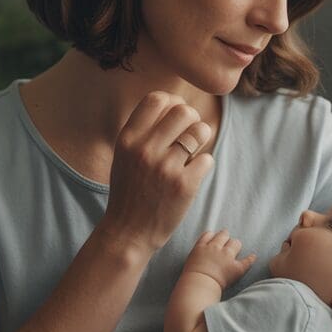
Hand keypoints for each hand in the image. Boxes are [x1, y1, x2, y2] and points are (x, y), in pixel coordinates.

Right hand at [97, 92, 214, 255]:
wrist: (128, 232)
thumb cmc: (129, 192)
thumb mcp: (124, 156)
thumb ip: (143, 131)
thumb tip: (174, 103)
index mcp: (128, 139)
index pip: (157, 99)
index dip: (173, 102)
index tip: (176, 115)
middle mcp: (145, 149)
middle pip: (183, 111)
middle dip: (192, 118)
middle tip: (190, 133)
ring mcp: (165, 167)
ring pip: (200, 131)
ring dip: (202, 137)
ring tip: (195, 149)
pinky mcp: (184, 185)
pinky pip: (207, 159)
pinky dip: (203, 164)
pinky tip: (193, 173)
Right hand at [182, 230, 256, 288]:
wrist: (198, 286)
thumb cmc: (190, 279)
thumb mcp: (189, 262)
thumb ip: (197, 255)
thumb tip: (202, 257)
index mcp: (201, 247)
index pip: (209, 235)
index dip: (213, 237)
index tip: (215, 240)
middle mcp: (214, 248)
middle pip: (223, 235)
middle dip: (225, 238)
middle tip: (226, 243)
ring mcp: (226, 256)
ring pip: (235, 243)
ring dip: (235, 246)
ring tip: (236, 249)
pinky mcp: (235, 267)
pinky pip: (247, 260)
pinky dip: (250, 259)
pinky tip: (253, 257)